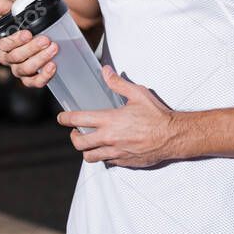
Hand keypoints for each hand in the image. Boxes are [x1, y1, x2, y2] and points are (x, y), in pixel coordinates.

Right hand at [0, 0, 57, 88]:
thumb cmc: (32, 26)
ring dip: (40, 59)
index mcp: (5, 45)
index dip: (16, 40)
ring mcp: (20, 70)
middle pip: (16, 57)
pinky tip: (53, 66)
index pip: (4, 44)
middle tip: (46, 40)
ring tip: (53, 49)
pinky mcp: (31, 80)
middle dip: (32, 48)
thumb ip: (10, 9)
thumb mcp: (22, 16)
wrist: (51, 34)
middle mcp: (10, 59)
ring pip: (25, 69)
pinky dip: (43, 76)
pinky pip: (34, 82)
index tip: (29, 33)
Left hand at [57, 65, 180, 167]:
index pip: (79, 120)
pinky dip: (103, 156)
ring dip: (86, 149)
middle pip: (79, 143)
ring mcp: (115, 152)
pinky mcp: (123, 162)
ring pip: (89, 156)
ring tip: (89, 142)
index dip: (66, 119)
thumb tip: (105, 71)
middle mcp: (109, 138)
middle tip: (75, 132)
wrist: (172, 136)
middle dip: (73, 137)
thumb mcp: (137, 93)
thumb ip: (118, 83)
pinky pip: (106, 161)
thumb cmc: (156, 115)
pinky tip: (108, 149)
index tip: (62, 118)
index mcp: (110, 120)